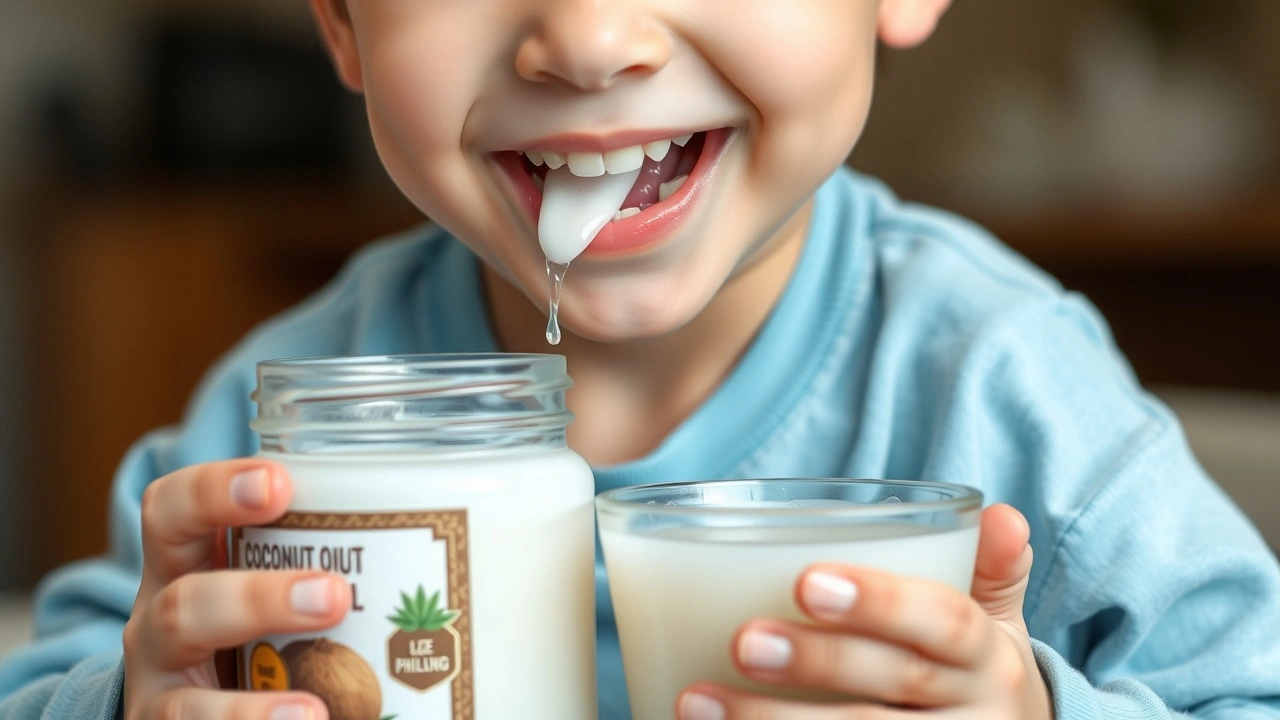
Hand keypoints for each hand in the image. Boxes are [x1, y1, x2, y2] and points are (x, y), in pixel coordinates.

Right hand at [123, 460, 349, 719]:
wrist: (214, 715)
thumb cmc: (268, 635)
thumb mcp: (281, 586)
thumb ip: (346, 562)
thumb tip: (499, 539)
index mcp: (187, 569)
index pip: (172, 512)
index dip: (215, 491)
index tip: (280, 483)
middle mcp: (160, 631)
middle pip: (183, 606)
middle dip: (256, 599)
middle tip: (333, 596)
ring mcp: (162, 700)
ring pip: (180, 707)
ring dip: (249, 709)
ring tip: (315, 714)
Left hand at [677, 504, 1053, 718]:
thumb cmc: (974, 679)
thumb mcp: (996, 629)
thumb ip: (991, 572)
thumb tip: (1001, 517)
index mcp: (990, 659)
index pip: (944, 623)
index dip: (879, 603)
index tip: (806, 582)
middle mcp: (974, 715)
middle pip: (895, 686)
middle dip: (817, 663)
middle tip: (742, 640)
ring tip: (695, 702)